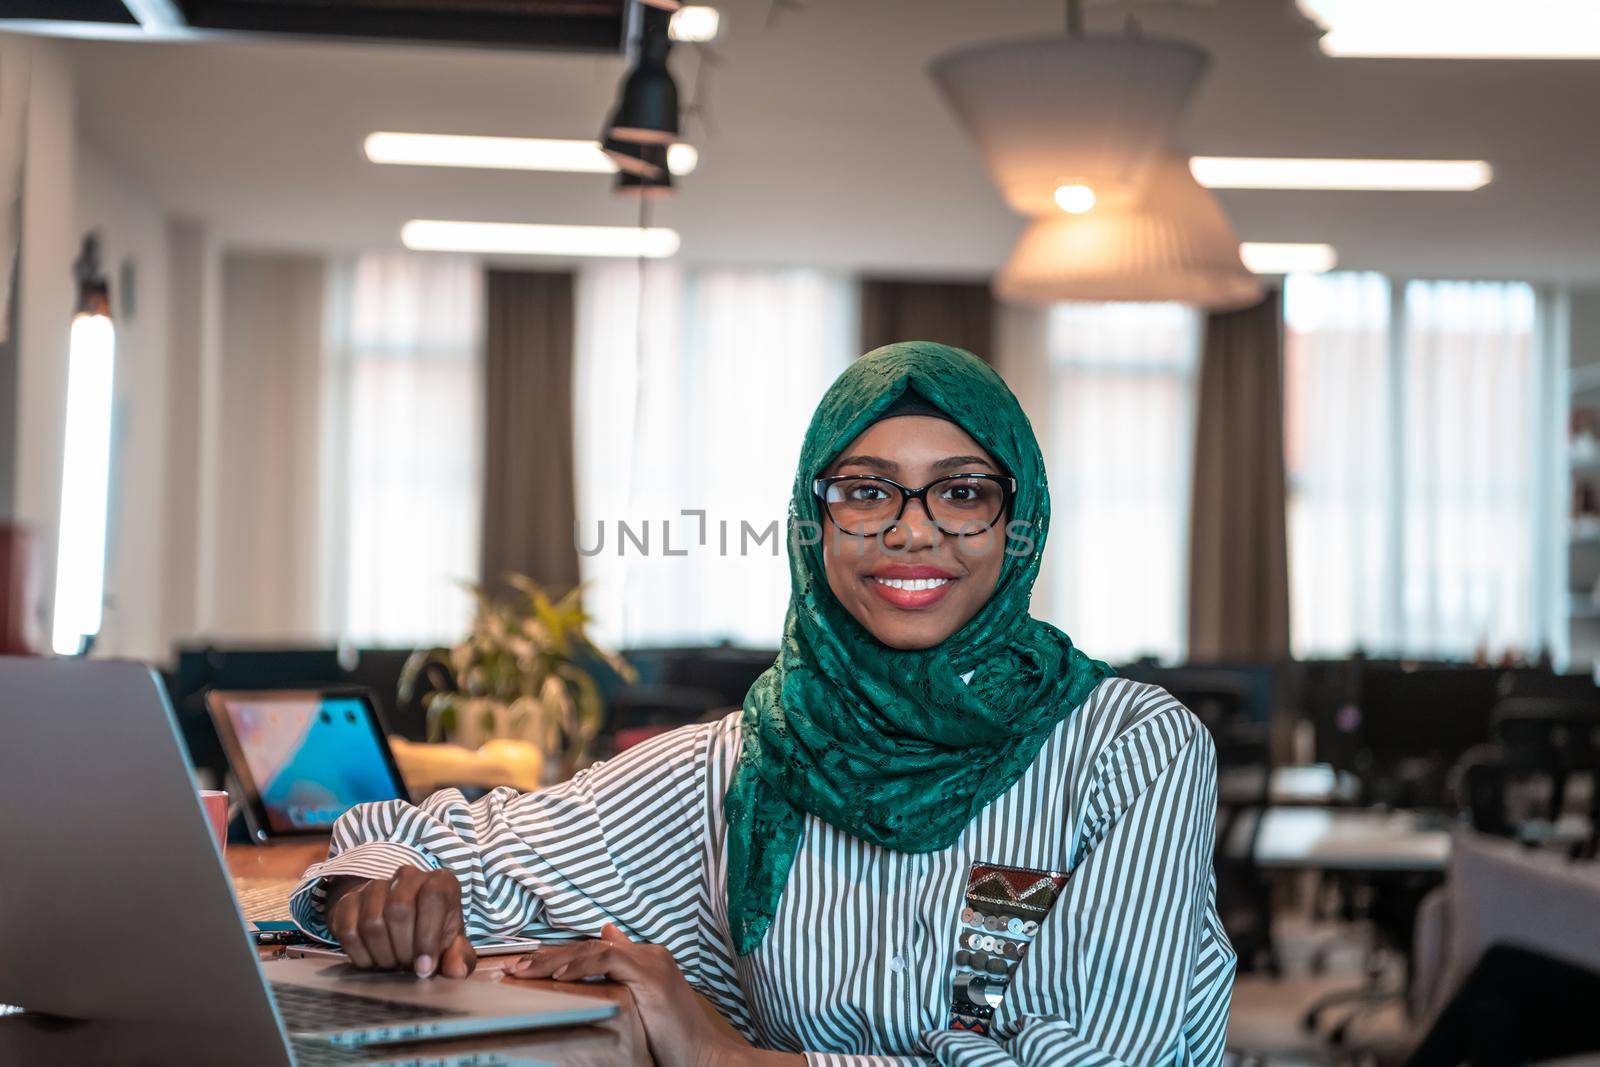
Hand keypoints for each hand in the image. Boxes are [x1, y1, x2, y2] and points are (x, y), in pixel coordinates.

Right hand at [323, 868, 476, 978]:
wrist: (399, 923)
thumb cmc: (432, 933)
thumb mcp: (452, 945)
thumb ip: (459, 957)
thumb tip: (456, 971)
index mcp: (439, 882)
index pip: (433, 898)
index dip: (428, 937)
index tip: (424, 968)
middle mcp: (407, 876)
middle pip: (398, 910)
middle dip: (402, 949)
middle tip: (406, 966)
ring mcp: (375, 886)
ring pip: (372, 921)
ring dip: (382, 953)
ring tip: (392, 963)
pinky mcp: (348, 901)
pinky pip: (348, 930)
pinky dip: (360, 954)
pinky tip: (372, 960)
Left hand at [505, 925, 798, 1066]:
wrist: (704, 1058)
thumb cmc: (672, 1042)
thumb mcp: (638, 1010)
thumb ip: (619, 984)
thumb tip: (602, 959)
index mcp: (645, 960)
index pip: (593, 950)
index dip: (558, 957)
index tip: (526, 969)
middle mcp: (649, 954)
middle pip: (589, 947)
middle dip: (548, 956)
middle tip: (514, 967)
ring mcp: (652, 961)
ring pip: (594, 949)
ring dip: (555, 959)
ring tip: (526, 970)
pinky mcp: (652, 974)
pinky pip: (608, 959)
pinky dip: (581, 965)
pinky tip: (558, 975)